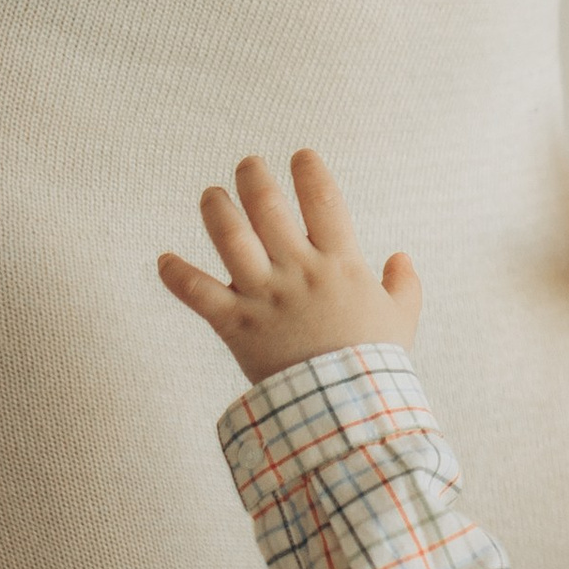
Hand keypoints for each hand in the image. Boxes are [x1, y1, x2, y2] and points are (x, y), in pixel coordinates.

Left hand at [158, 152, 420, 382]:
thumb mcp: (402, 321)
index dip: (309, 171)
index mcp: (341, 265)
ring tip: (212, 196)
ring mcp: (264, 296)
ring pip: (230, 236)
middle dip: (254, 177)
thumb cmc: (375, 366)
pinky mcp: (236, 324)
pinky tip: (164, 261)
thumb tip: (400, 258)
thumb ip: (404, 286)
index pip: (323, 200)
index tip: (301, 157)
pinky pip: (197, 292)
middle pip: (267, 207)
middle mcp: (299, 272)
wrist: (346, 411)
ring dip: (216, 208)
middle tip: (248, 166)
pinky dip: (176, 275)